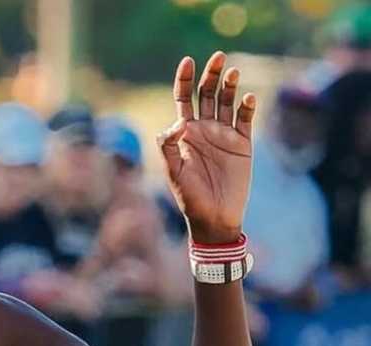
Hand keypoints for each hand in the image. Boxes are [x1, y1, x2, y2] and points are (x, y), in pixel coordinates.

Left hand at [159, 52, 255, 243]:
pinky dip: (248, 107)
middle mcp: (205, 129)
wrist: (214, 218)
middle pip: (207, 94)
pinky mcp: (243, 144)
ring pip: (228, 102)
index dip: (184, 80)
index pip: (183, 98)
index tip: (188, 61)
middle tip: (217, 56)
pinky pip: (246, 120)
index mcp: (185, 133)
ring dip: (230, 85)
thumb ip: (168, 146)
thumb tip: (177, 123)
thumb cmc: (189, 197)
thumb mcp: (173, 171)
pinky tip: (249, 98)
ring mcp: (224, 135)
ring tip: (232, 71)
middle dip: (211, 74)